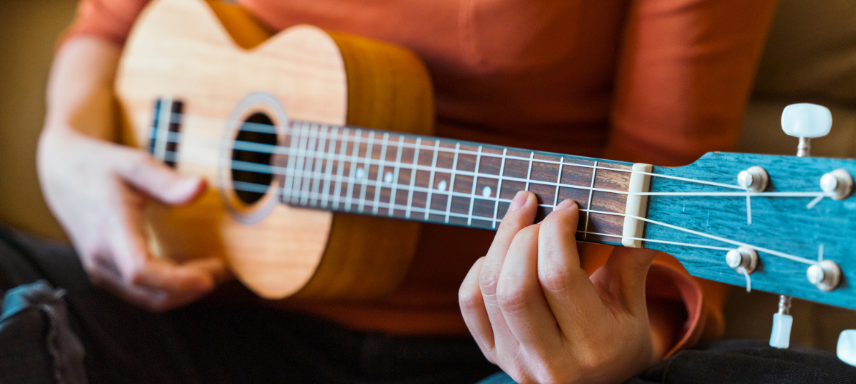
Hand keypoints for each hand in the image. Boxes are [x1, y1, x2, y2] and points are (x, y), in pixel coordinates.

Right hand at [38, 126, 226, 310]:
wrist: (62, 173)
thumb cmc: (101, 166)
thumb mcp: (135, 164)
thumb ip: (168, 181)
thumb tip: (202, 188)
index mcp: (110, 227)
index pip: (140, 270)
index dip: (176, 281)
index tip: (210, 277)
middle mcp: (101, 255)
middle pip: (149, 293)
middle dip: (190, 289)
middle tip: (225, 269)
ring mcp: (100, 268)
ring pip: (146, 299)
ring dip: (183, 293)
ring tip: (214, 271)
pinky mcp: (104, 272)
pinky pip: (140, 294)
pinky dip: (168, 290)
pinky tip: (191, 272)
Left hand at [459, 191, 659, 383]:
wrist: (600, 381)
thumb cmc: (620, 335)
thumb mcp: (635, 304)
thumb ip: (632, 259)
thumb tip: (634, 207)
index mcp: (596, 346)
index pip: (559, 276)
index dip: (556, 230)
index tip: (567, 208)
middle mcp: (552, 361)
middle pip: (516, 285)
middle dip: (524, 234)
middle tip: (540, 211)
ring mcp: (516, 361)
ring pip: (489, 289)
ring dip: (501, 242)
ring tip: (521, 217)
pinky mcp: (494, 355)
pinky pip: (469, 303)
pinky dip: (480, 269)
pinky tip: (501, 255)